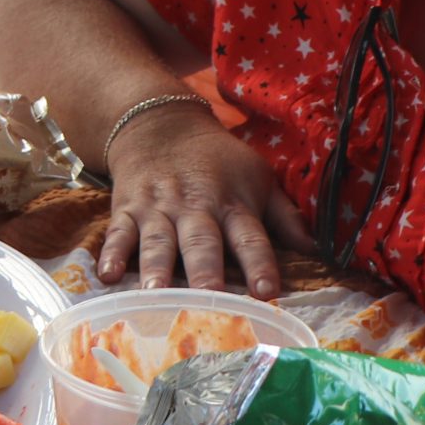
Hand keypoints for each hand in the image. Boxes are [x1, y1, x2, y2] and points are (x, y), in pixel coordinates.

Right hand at [97, 110, 310, 298]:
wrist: (160, 125)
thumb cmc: (218, 161)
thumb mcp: (258, 177)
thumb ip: (285, 216)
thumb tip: (317, 250)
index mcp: (233, 203)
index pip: (250, 238)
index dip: (260, 263)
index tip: (268, 291)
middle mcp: (195, 208)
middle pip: (201, 242)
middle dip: (205, 270)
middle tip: (208, 298)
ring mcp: (157, 209)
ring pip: (157, 242)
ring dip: (156, 268)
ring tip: (155, 295)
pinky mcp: (127, 209)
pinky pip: (118, 233)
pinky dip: (111, 254)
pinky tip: (107, 276)